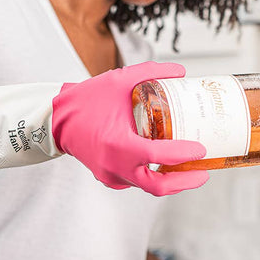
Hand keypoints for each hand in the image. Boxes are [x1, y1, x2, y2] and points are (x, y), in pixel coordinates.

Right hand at [52, 61, 208, 195]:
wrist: (57, 120)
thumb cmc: (86, 100)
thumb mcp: (119, 80)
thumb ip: (151, 74)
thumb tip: (181, 72)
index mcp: (117, 144)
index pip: (157, 155)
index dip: (183, 155)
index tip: (200, 148)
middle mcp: (114, 165)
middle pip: (157, 186)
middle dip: (184, 182)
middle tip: (203, 172)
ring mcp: (111, 175)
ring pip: (148, 186)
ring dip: (171, 181)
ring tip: (191, 170)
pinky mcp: (109, 178)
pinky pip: (136, 182)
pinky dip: (154, 177)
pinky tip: (167, 167)